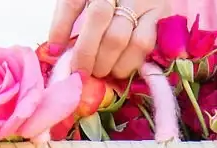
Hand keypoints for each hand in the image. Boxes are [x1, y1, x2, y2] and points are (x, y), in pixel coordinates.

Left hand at [49, 0, 168, 79]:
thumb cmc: (110, 1)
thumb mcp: (86, 0)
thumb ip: (69, 18)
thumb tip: (54, 51)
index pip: (72, 1)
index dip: (60, 27)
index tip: (55, 51)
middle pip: (97, 18)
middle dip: (86, 53)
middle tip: (83, 71)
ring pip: (120, 36)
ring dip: (107, 62)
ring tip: (101, 72)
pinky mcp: (162, 14)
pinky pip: (143, 45)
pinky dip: (129, 63)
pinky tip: (120, 69)